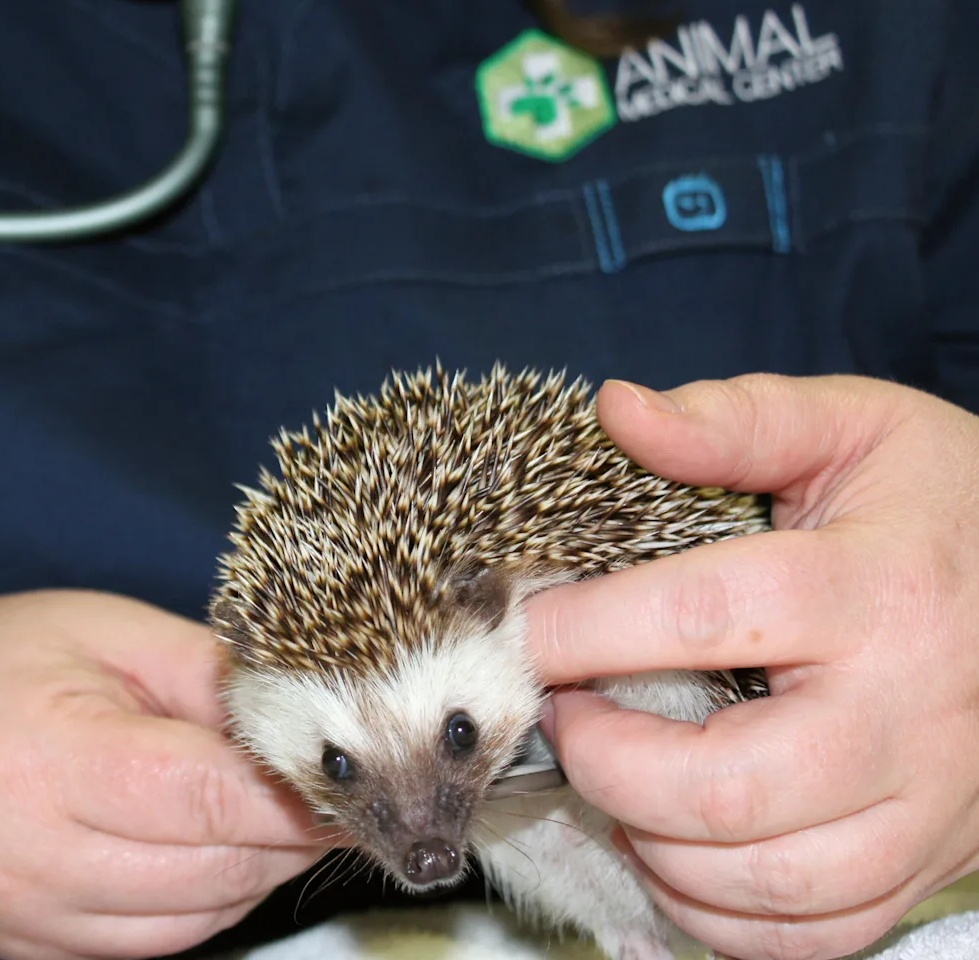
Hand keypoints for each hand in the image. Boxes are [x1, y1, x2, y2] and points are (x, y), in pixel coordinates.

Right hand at [0, 589, 329, 959]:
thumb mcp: (101, 630)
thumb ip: (208, 674)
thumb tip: (314, 719)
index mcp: (42, 756)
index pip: (206, 799)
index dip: (297, 793)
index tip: (354, 772)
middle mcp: (25, 856)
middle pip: (213, 869)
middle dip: (288, 832)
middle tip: (325, 785)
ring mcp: (22, 919)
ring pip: (197, 919)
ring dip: (252, 869)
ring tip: (256, 806)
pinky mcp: (27, 953)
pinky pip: (155, 944)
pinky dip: (203, 900)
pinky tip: (201, 843)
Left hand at [525, 374, 978, 959]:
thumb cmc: (944, 507)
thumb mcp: (857, 430)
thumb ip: (736, 421)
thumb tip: (616, 410)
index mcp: (876, 589)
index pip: (705, 616)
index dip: (586, 629)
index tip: (521, 629)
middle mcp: (906, 713)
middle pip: (727, 786)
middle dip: (606, 761)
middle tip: (564, 715)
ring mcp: (925, 805)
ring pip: (765, 881)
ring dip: (651, 844)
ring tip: (614, 776)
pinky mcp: (925, 863)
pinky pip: (809, 936)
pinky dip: (717, 915)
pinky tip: (674, 849)